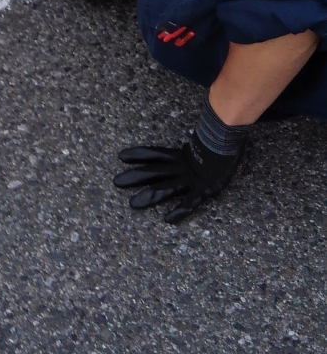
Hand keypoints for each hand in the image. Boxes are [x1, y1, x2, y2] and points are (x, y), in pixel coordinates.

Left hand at [114, 130, 243, 224]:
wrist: (236, 142)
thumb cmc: (222, 141)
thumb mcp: (204, 139)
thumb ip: (193, 138)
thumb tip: (195, 133)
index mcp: (181, 156)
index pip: (155, 153)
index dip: (139, 154)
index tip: (122, 156)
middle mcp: (182, 168)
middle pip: (154, 172)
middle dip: (135, 177)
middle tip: (116, 182)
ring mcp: (191, 180)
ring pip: (165, 189)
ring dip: (149, 197)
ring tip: (133, 205)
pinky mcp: (203, 190)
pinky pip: (189, 204)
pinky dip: (179, 212)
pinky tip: (168, 220)